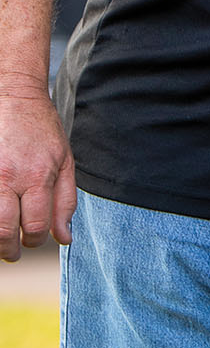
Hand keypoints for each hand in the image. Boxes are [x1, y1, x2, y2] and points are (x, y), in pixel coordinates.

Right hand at [0, 76, 75, 260]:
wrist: (14, 95)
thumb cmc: (41, 129)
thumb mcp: (64, 161)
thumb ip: (65, 201)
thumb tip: (65, 238)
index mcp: (37, 176)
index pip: (34, 226)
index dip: (34, 241)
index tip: (31, 241)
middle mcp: (9, 176)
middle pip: (4, 229)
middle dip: (8, 248)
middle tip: (11, 252)